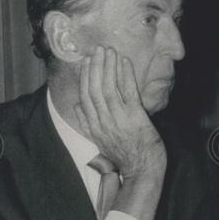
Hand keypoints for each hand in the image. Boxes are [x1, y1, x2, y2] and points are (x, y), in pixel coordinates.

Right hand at [75, 47, 166, 219]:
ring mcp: (119, 119)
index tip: (86, 61)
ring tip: (109, 51)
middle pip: (94, 89)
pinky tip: (124, 62)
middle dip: (95, 67)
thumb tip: (76, 106)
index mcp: (93, 126)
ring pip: (109, 88)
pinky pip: (128, 92)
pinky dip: (125, 75)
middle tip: (97, 49)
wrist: (142, 169)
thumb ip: (87, 122)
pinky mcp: (135, 117)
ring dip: (109, 67)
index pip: (84, 96)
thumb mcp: (100, 139)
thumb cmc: (124, 153)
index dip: (85, 77)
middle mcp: (103, 121)